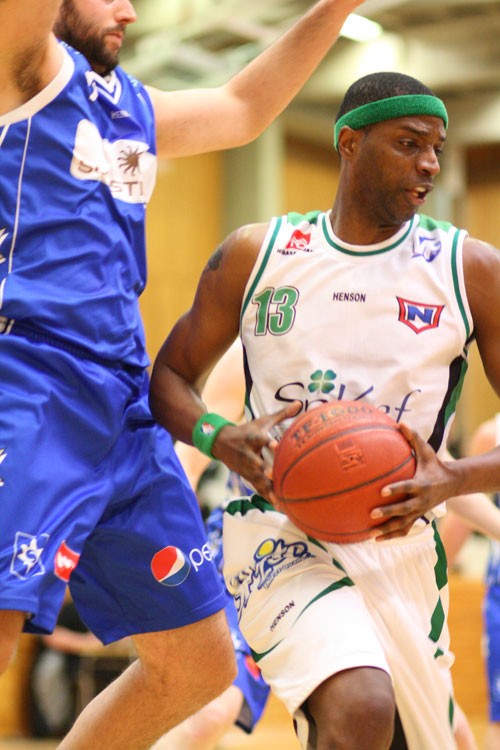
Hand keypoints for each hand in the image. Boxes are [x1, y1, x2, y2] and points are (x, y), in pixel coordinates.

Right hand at [211, 401, 300, 500]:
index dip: (268, 443)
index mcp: (253, 438)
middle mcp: (248, 453)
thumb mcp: (262, 421)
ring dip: (268, 489)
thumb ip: (281, 414)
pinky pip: (258, 488)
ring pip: (257, 479)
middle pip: (256, 463)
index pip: (261, 440)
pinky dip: (268, 497)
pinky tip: (279, 506)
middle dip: (263, 469)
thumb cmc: (246, 430)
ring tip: (280, 500)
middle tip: (272, 475)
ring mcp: (246, 467)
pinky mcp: (246, 476)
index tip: (276, 446)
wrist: (220, 442)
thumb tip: (299, 403)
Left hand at [368, 423, 458, 540]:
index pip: (407, 487)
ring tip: (370, 534)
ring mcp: (418, 511)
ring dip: (387, 530)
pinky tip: (374, 540)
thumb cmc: (434, 464)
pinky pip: (403, 529)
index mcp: (421, 484)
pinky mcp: (417, 517)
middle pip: (404, 509)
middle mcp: (420, 500)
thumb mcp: (427, 450)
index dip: (395, 489)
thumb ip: (413, 437)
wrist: (451, 484)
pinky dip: (390, 536)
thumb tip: (399, 422)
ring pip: (403, 524)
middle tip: (372, 513)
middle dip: (388, 512)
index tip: (381, 491)